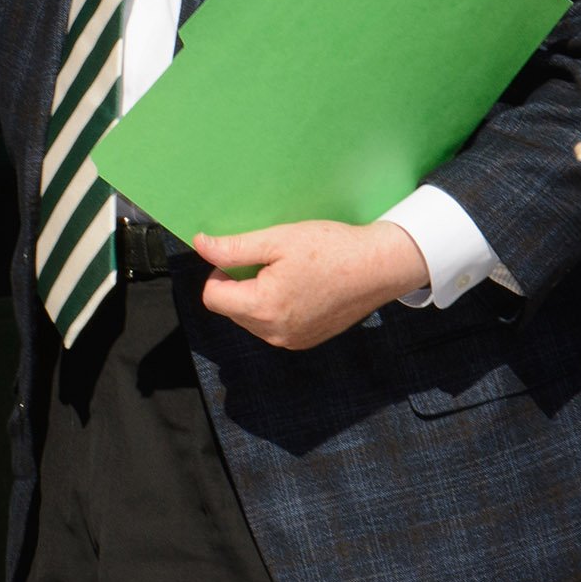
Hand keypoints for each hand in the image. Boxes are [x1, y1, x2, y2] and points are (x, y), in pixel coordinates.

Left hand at [191, 220, 429, 349]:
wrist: (379, 267)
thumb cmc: (332, 249)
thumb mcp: (278, 240)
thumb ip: (234, 248)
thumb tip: (200, 245)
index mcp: (264, 308)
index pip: (212, 297)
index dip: (218, 272)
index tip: (241, 256)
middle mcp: (275, 333)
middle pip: (230, 309)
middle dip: (239, 284)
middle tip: (269, 261)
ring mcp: (291, 341)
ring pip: (250, 319)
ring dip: (256, 296)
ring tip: (287, 273)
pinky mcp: (305, 341)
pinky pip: (272, 326)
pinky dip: (275, 307)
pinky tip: (299, 287)